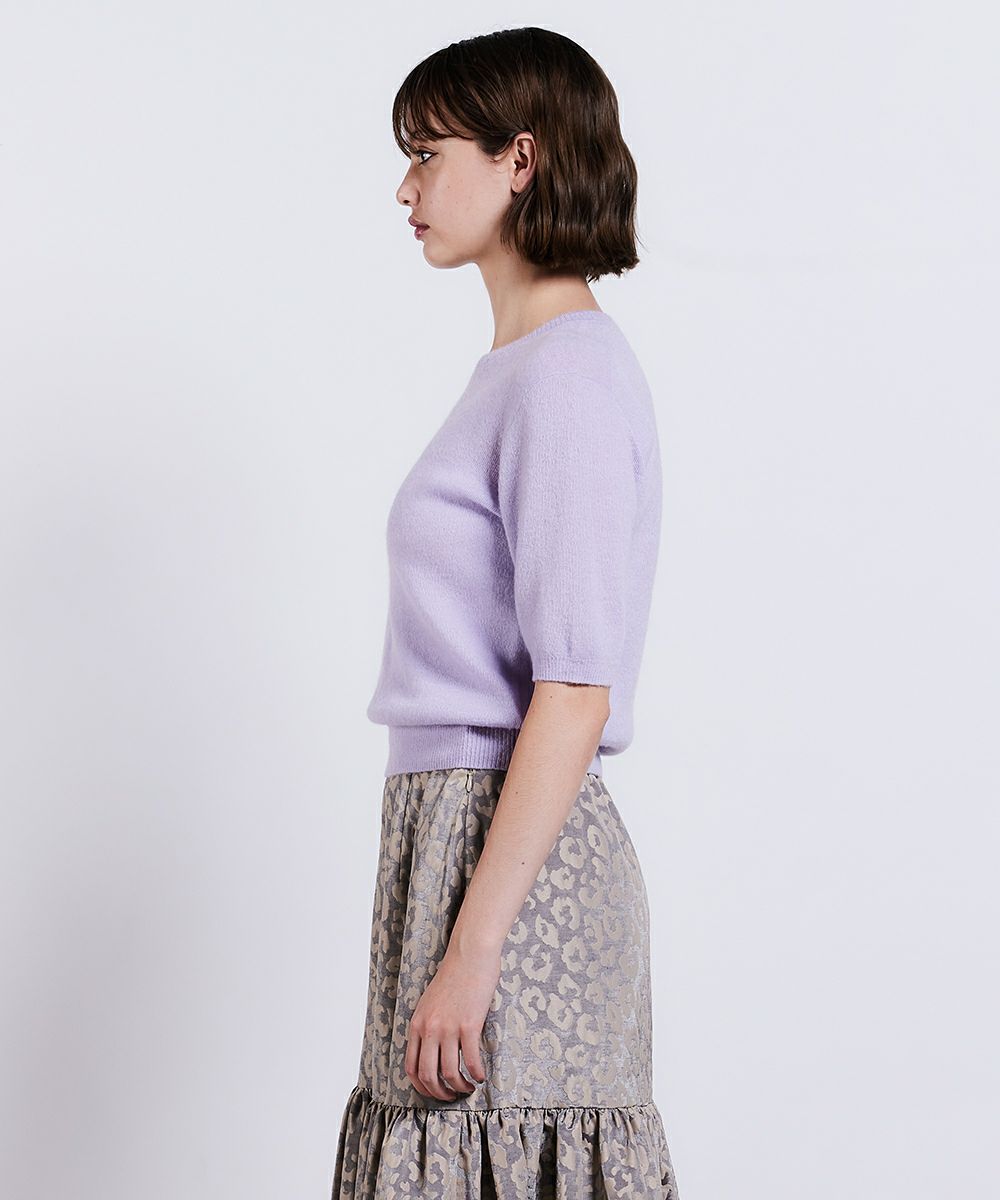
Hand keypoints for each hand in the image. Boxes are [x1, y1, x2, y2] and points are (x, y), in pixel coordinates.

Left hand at [405, 942, 500, 1100]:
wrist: (469, 954)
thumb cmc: (454, 975)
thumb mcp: (430, 1001)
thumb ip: (428, 1023)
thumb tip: (433, 1047)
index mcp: (417, 1023)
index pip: (411, 1067)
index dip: (421, 1086)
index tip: (433, 1091)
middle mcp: (429, 1028)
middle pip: (427, 1074)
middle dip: (439, 1093)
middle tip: (452, 1096)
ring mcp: (448, 1028)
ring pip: (449, 1072)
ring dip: (459, 1087)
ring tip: (469, 1088)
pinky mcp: (468, 1025)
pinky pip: (470, 1060)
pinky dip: (476, 1074)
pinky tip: (481, 1076)